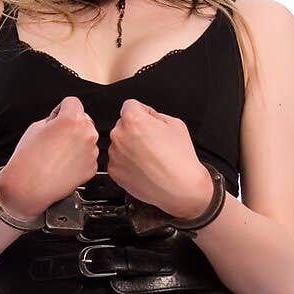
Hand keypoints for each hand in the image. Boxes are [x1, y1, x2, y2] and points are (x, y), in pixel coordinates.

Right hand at [0, 96, 99, 221]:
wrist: (29, 188)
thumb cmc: (29, 160)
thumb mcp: (36, 127)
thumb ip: (54, 119)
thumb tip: (62, 120)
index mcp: (73, 119)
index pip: (72, 102)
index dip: (61, 110)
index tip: (55, 119)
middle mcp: (87, 134)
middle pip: (83, 120)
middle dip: (71, 126)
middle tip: (55, 138)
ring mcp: (91, 152)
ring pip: (86, 139)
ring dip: (76, 142)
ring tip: (57, 154)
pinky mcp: (91, 168)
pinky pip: (87, 156)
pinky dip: (78, 158)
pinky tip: (63, 164)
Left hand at [106, 99, 213, 221]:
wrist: (180, 188)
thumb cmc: (180, 159)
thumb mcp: (175, 124)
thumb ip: (156, 115)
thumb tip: (148, 117)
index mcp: (133, 120)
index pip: (130, 105)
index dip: (143, 112)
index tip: (149, 121)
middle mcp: (119, 136)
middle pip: (123, 125)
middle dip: (135, 130)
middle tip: (152, 142)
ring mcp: (115, 155)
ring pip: (120, 143)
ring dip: (130, 147)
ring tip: (149, 157)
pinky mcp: (114, 171)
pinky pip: (118, 160)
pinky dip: (127, 162)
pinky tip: (143, 167)